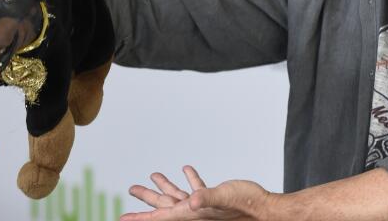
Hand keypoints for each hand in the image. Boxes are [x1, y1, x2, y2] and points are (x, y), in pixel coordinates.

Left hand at [121, 165, 274, 220]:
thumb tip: (193, 201)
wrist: (264, 209)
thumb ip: (207, 197)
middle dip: (147, 199)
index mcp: (191, 214)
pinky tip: (186, 170)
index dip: (141, 217)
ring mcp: (203, 206)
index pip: (160, 217)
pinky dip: (190, 180)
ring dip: (165, 187)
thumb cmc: (247, 205)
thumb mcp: (225, 197)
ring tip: (153, 175)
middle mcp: (194, 212)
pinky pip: (197, 190)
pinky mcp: (214, 199)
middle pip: (164, 206)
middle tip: (132, 189)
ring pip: (178, 197)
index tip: (123, 218)